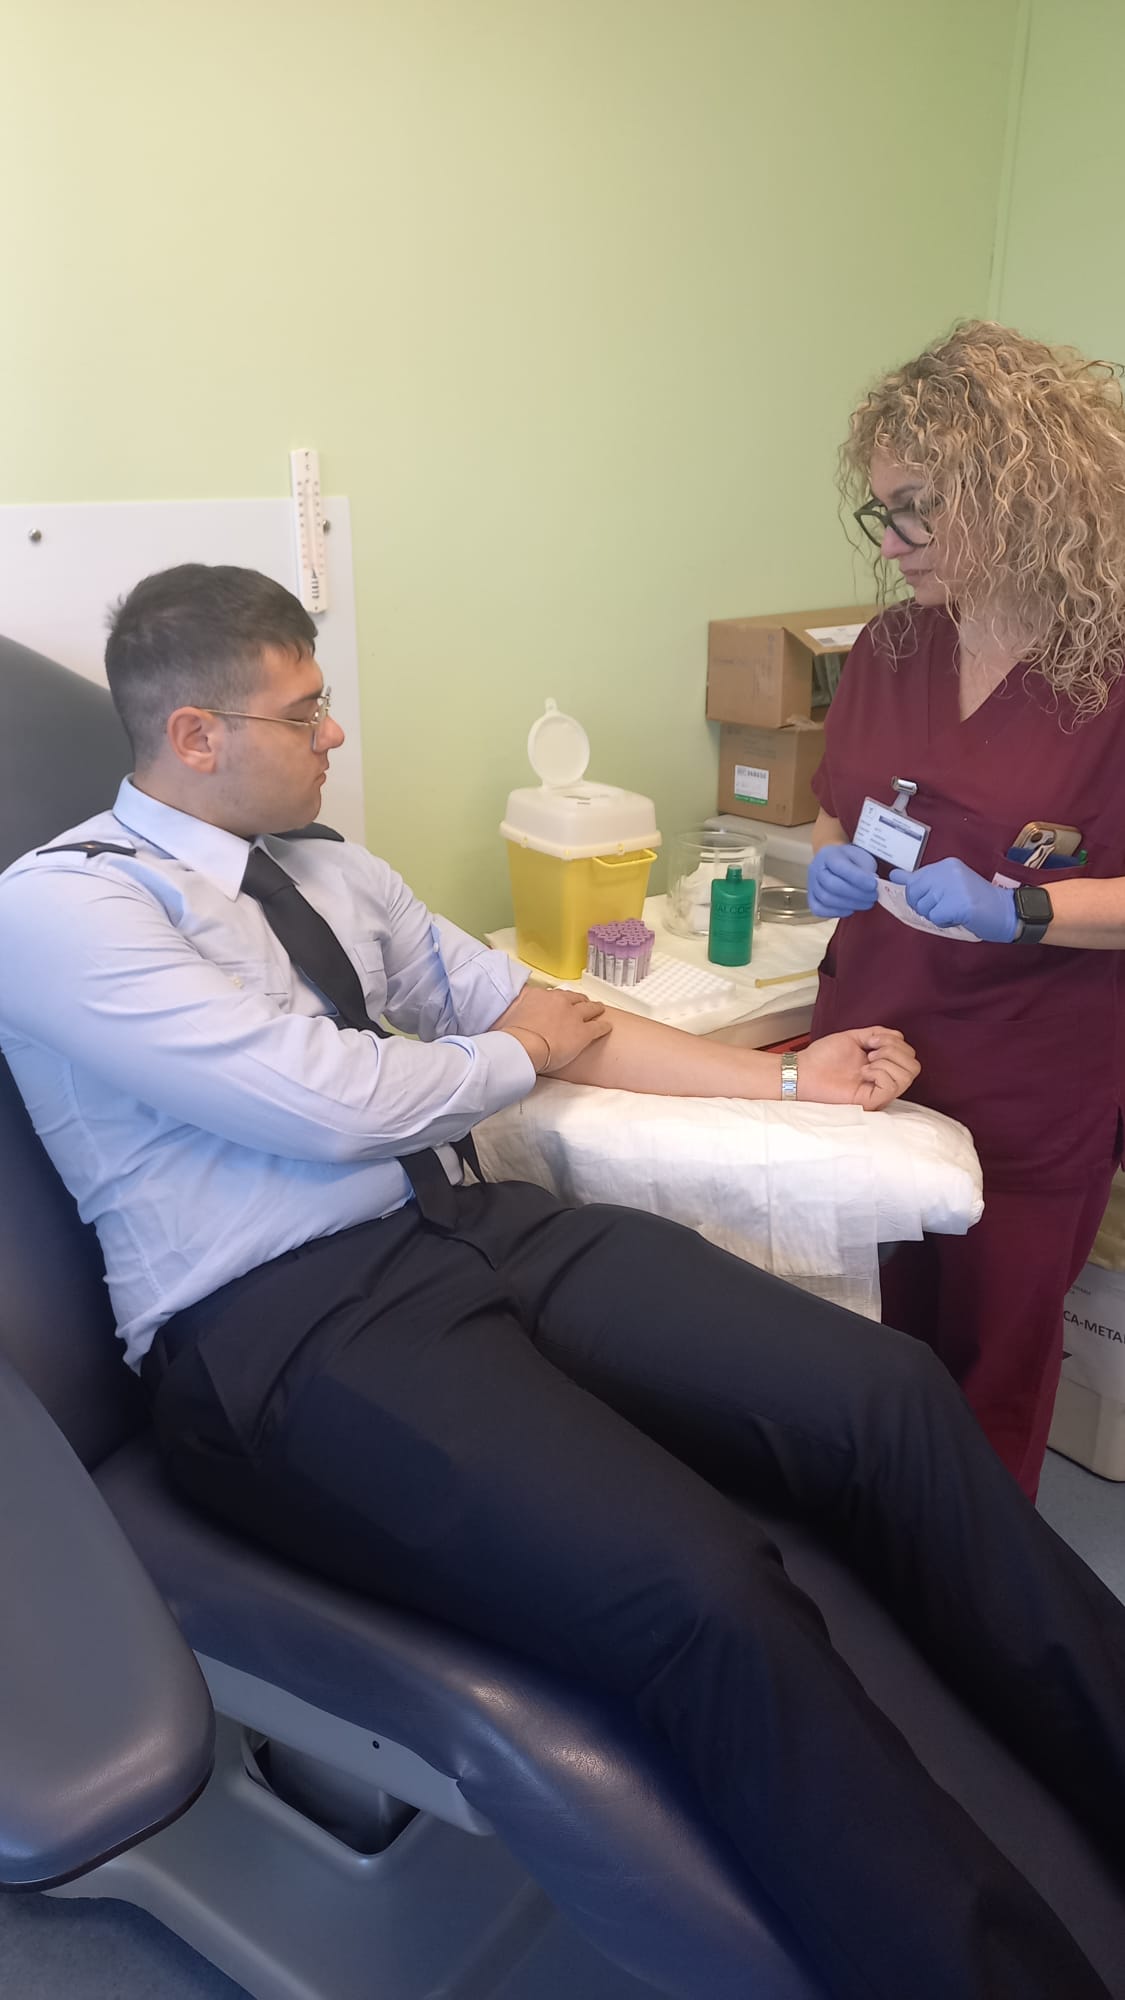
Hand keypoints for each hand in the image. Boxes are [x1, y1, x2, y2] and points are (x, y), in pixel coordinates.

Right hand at [491, 985, 612, 1072]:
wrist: (524, 1046)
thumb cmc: (512, 1035)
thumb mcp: (510, 1014)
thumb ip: (517, 1010)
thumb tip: (514, 1013)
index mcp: (541, 996)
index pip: (554, 995)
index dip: (559, 1000)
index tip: (560, 1003)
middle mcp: (560, 1001)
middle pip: (575, 998)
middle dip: (580, 1001)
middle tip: (583, 1004)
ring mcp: (574, 1016)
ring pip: (590, 1008)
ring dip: (595, 1009)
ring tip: (599, 1010)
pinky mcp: (584, 1032)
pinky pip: (598, 1027)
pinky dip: (603, 1027)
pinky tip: (607, 1028)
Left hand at [793, 1027, 919, 1111]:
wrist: (804, 1070)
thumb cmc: (824, 1057)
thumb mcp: (855, 1037)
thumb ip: (878, 1034)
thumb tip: (897, 1036)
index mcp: (882, 1066)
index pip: (910, 1055)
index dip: (895, 1041)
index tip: (871, 1040)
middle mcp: (884, 1080)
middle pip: (914, 1066)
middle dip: (895, 1050)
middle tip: (871, 1051)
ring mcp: (879, 1092)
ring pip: (908, 1075)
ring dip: (888, 1060)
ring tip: (867, 1061)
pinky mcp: (872, 1101)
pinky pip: (892, 1086)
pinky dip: (880, 1072)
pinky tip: (863, 1071)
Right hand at [807, 842, 877, 917]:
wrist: (833, 861)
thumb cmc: (849, 860)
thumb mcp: (861, 856)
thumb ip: (866, 869)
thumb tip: (871, 884)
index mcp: (828, 855)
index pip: (840, 866)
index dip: (858, 878)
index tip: (874, 884)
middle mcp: (816, 869)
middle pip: (832, 885)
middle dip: (856, 894)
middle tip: (873, 896)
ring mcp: (812, 885)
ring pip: (827, 899)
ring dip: (850, 904)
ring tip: (866, 903)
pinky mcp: (811, 899)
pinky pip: (819, 910)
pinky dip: (837, 912)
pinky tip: (851, 909)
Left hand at [888, 858, 1016, 941]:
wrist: (1006, 911)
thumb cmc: (977, 901)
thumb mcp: (948, 885)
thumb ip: (923, 881)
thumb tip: (894, 875)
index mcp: (946, 865)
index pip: (914, 879)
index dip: (916, 895)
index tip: (930, 900)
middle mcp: (948, 871)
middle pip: (913, 893)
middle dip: (923, 906)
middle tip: (942, 909)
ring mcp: (954, 886)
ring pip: (923, 907)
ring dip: (936, 915)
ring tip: (954, 911)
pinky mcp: (959, 903)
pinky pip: (935, 918)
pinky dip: (944, 922)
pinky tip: (959, 917)